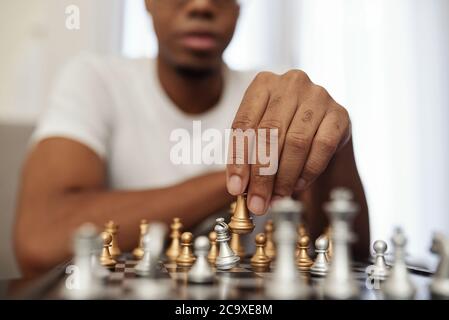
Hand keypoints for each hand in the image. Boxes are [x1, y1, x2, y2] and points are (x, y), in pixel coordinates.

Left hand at [226, 70, 350, 214]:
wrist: (323, 126)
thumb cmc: (286, 129)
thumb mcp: (260, 134)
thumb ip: (247, 155)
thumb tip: (239, 188)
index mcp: (263, 83)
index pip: (244, 124)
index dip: (238, 160)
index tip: (236, 189)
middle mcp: (291, 83)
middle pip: (270, 134)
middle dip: (261, 175)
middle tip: (257, 202)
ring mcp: (318, 96)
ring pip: (296, 142)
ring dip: (284, 178)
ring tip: (276, 198)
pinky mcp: (339, 114)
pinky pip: (321, 147)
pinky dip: (307, 171)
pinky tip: (298, 185)